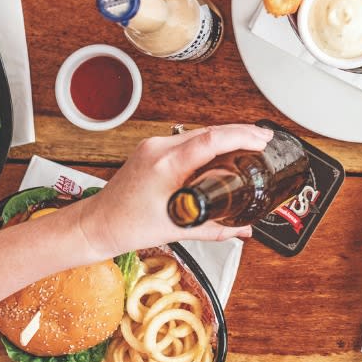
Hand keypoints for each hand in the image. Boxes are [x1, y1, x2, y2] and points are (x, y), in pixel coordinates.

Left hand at [79, 124, 272, 256]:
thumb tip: (242, 229)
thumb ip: (216, 228)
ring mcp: (155, 146)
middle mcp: (160, 148)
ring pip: (199, 133)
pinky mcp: (152, 148)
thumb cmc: (128, 227)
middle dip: (239, 133)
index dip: (241, 136)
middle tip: (263, 139)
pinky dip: (208, 143)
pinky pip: (187, 140)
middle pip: (209, 131)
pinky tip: (221, 150)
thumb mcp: (178, 230)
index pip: (211, 140)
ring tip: (249, 143)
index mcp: (167, 165)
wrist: (98, 223)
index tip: (261, 140)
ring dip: (224, 137)